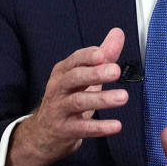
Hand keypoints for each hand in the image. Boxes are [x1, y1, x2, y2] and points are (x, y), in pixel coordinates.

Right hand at [5, 28, 126, 165]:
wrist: (43, 133)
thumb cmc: (68, 98)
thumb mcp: (84, 76)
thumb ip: (103, 55)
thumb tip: (118, 32)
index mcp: (63, 72)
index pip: (74, 60)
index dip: (88, 56)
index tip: (103, 54)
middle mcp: (58, 88)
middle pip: (74, 78)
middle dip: (95, 73)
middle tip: (116, 71)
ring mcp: (59, 109)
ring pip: (79, 102)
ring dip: (102, 99)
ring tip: (123, 97)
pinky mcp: (64, 130)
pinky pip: (82, 128)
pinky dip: (99, 127)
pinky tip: (116, 125)